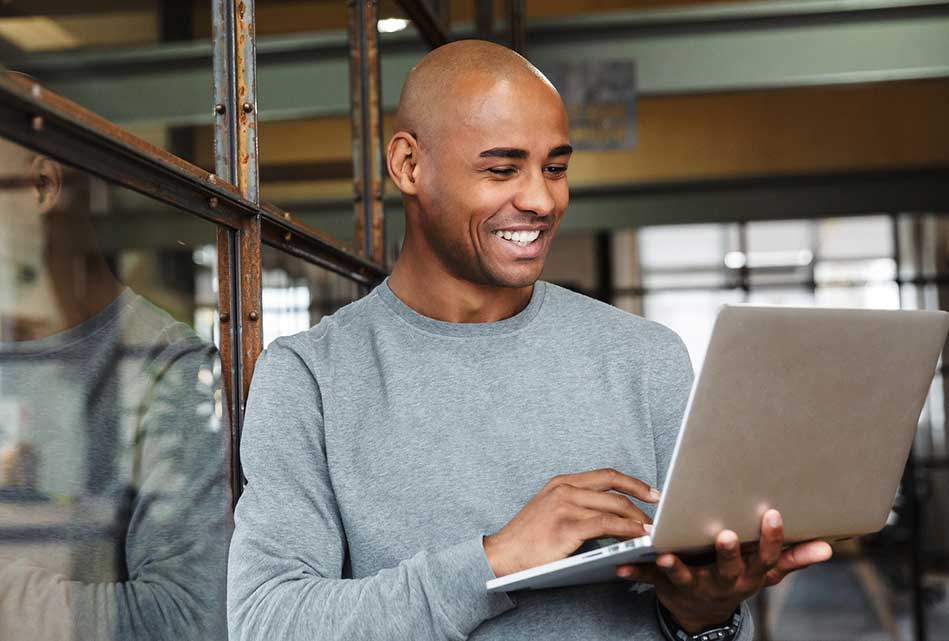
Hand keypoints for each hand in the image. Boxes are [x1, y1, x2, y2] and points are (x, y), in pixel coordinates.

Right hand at [484, 468, 659, 577]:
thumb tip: (608, 512)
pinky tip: (637, 536)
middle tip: (658, 515)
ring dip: (638, 519)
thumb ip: (575, 504)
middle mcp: (565, 489)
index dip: (633, 482)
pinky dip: (626, 529)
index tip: (651, 492)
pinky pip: (606, 525)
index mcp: (562, 482)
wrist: (503, 554)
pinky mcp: (567, 526)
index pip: (606, 475)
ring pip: (614, 507)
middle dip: (641, 502)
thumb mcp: (550, 509)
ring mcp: (565, 506)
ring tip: (651, 530)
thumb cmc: (527, 538)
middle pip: (614, 489)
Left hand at [614, 509, 832, 632]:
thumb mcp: (766, 572)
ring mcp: (694, 586)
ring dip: (675, 568)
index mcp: (749, 574)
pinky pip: (648, 581)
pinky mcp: (666, 587)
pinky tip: (620, 566)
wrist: (702, 612)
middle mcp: (724, 583)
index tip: (772, 514)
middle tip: (726, 535)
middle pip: (728, 569)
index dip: (770, 538)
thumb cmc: (737, 578)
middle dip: (728, 554)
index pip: (765, 557)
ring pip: (685, 577)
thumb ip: (794, 558)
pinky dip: (634, 573)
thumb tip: (829, 547)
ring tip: (663, 555)